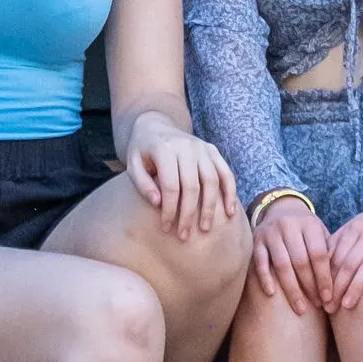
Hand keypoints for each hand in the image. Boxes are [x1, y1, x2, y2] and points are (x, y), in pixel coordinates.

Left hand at [125, 116, 240, 238]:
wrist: (156, 126)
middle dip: (189, 214)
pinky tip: (228, 212)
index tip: (166, 228)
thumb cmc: (142, 152)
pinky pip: (225, 173)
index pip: (170, 186)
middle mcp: (186, 146)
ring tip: (206, 228)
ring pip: (212, 181)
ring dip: (210, 207)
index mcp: (164, 149)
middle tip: (185, 235)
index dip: (169, 210)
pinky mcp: (212, 150)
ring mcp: (202, 147)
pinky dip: (229, 193)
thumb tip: (158, 204)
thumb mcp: (133, 164)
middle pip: (192, 186)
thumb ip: (142, 184)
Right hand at [250, 195, 335, 310]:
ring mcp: (271, 233)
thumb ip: (330, 252)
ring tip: (300, 308)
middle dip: (310, 286)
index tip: (329, 297)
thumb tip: (340, 281)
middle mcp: (289, 225)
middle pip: (301, 261)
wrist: (281, 208)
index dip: (324, 277)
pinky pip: (260, 261)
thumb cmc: (307, 229)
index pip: (319, 254)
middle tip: (317, 305)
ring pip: (282, 264)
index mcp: (309, 223)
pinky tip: (271, 294)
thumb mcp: (320, 233)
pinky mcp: (256, 240)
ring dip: (291, 289)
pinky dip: (265, 278)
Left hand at [325, 190, 362, 311]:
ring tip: (347, 305)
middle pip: (350, 262)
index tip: (320, 298)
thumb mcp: (355, 228)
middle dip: (338, 287)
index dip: (326, 278)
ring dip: (357, 286)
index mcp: (354, 228)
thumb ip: (337, 243)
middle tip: (330, 307)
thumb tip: (315, 266)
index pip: (336, 256)